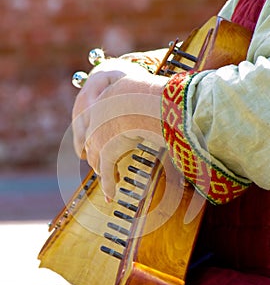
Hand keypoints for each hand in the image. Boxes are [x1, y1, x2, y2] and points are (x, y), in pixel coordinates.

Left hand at [72, 58, 168, 199]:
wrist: (143, 100)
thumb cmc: (150, 91)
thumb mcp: (141, 88)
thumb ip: (142, 95)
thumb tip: (161, 99)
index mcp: (104, 100)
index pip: (96, 120)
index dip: (98, 134)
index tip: (100, 142)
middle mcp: (97, 119)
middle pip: (92, 142)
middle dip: (97, 156)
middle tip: (103, 165)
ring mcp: (100, 137)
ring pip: (97, 159)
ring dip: (103, 172)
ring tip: (110, 180)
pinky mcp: (107, 152)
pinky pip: (107, 172)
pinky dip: (108, 186)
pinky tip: (110, 196)